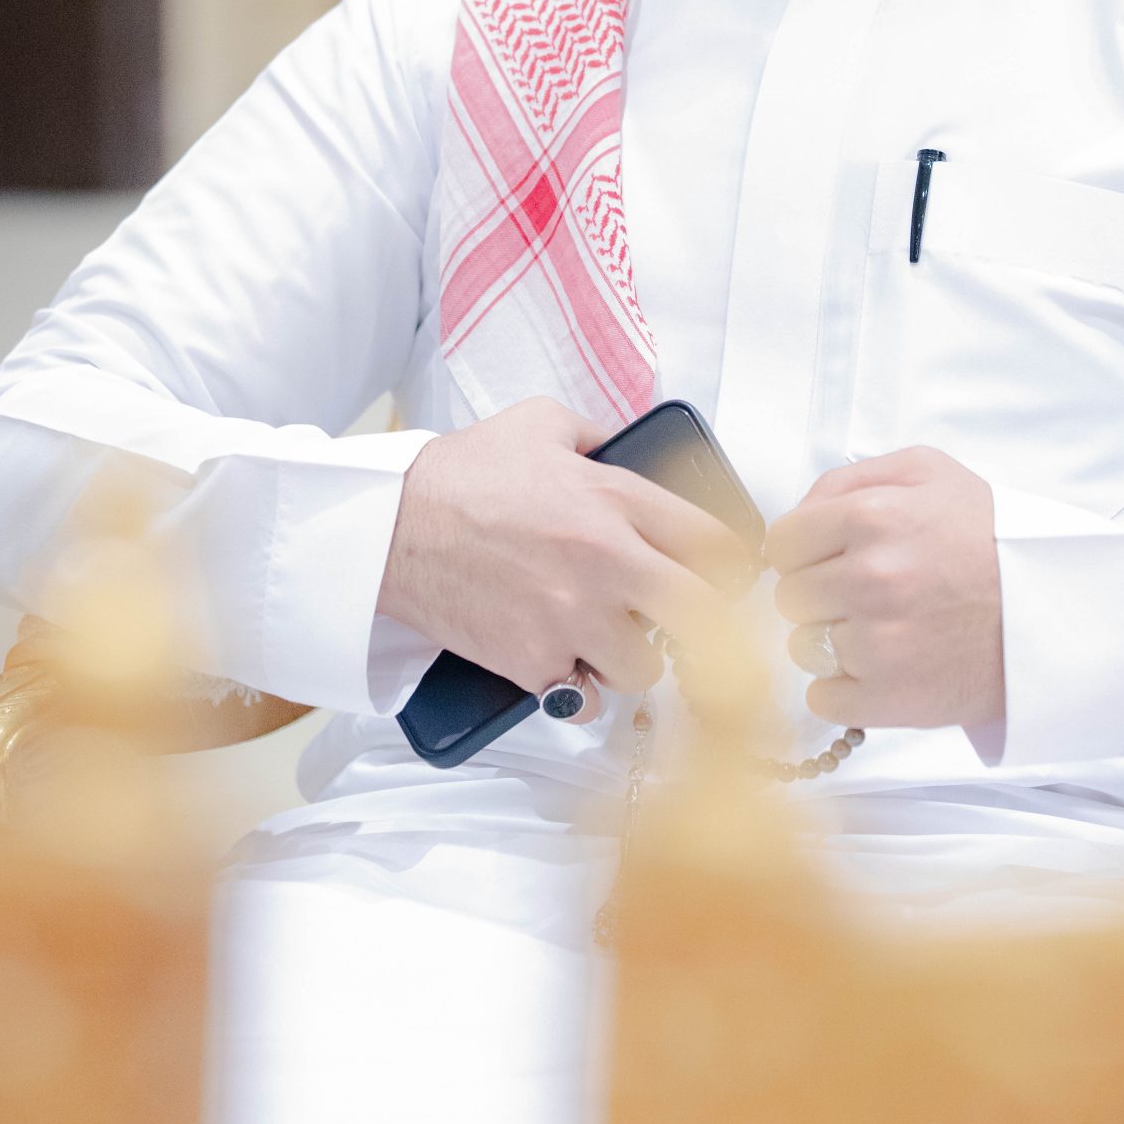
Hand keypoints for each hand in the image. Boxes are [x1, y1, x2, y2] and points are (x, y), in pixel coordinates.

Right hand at [378, 398, 756, 722]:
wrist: (390, 526)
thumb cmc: (461, 474)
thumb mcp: (540, 423)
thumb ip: (596, 435)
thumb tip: (626, 444)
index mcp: (617, 499)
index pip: (715, 542)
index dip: (733, 565)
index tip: (733, 579)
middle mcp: (607, 561)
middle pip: (703, 615)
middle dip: (703, 622)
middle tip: (688, 623)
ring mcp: (572, 618)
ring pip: (648, 667)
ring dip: (637, 659)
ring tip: (613, 643)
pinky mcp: (534, 661)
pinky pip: (584, 699)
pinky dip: (579, 691)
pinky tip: (568, 668)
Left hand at [763, 446, 1003, 730]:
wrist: (1055, 609)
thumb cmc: (989, 540)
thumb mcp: (929, 472)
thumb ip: (850, 478)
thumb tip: (796, 516)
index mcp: (873, 516)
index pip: (780, 543)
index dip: (803, 551)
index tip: (829, 559)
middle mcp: (871, 578)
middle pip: (789, 596)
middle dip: (820, 594)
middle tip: (868, 594)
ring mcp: (878, 643)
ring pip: (802, 648)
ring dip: (833, 642)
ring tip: (885, 629)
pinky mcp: (888, 698)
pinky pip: (823, 698)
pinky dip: (846, 689)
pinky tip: (885, 667)